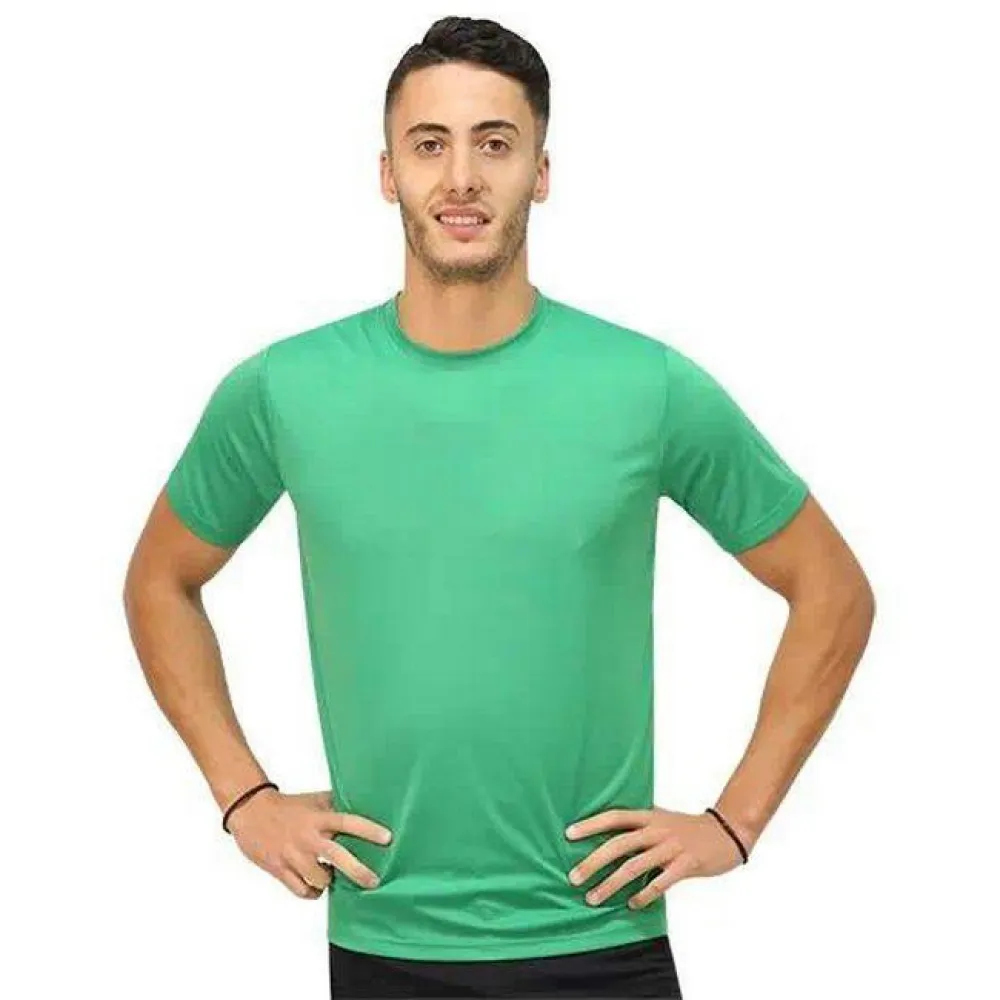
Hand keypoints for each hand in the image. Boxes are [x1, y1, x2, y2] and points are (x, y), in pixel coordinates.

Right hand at [227, 788, 392, 899]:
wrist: (251, 811)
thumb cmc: (289, 806)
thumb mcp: (314, 801)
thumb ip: (337, 805)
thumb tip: (366, 803)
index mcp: (318, 818)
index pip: (347, 822)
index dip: (368, 830)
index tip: (387, 838)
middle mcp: (308, 837)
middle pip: (338, 857)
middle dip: (358, 871)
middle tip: (374, 881)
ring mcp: (293, 855)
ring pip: (320, 879)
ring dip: (330, 881)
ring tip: (332, 875)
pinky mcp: (279, 869)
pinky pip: (302, 891)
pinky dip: (313, 892)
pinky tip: (316, 886)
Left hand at [565, 806, 750, 910]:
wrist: (727, 831)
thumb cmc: (688, 829)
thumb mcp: (662, 819)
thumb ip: (639, 827)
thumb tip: (608, 837)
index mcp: (649, 816)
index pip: (614, 817)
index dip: (591, 824)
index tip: (568, 834)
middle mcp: (657, 830)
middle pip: (618, 844)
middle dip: (593, 862)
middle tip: (573, 878)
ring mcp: (672, 847)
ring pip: (635, 866)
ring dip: (611, 883)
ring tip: (594, 897)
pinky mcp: (687, 863)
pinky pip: (661, 881)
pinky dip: (644, 894)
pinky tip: (632, 904)